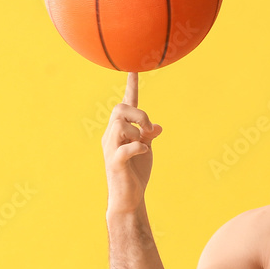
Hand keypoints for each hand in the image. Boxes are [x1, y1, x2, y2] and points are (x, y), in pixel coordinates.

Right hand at [101, 71, 162, 215]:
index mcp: (120, 131)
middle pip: (120, 109)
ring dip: (137, 131)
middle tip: (150, 130)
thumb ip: (148, 137)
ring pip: (119, 124)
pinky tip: (144, 153)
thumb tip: (158, 128)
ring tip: (144, 144)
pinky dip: (138, 147)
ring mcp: (111, 149)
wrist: (129, 198)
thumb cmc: (135, 174)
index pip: (126, 104)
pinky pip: (124, 147)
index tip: (134, 69)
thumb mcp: (145, 151)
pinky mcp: (114, 163)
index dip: (131, 87)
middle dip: (139, 114)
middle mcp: (112, 136)